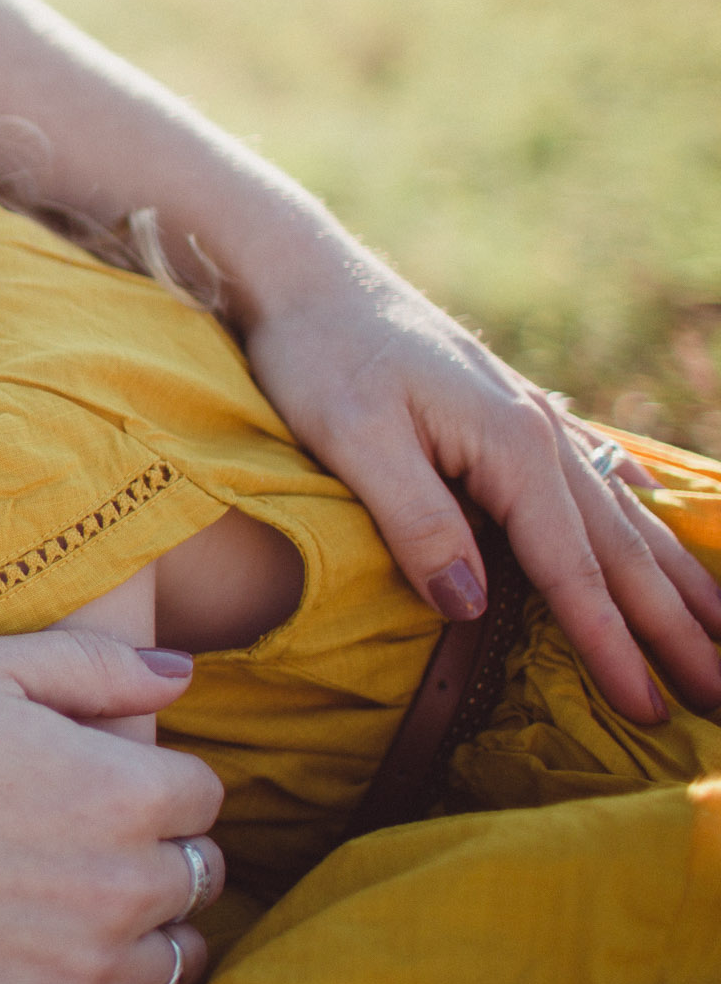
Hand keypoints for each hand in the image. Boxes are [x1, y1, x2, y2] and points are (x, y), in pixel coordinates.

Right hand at [0, 632, 223, 983]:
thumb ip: (95, 662)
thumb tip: (186, 673)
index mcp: (125, 790)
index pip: (202, 795)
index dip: (155, 786)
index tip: (105, 789)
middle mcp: (125, 886)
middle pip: (198, 875)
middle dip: (157, 856)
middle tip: (88, 850)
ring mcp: (90, 972)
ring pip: (179, 957)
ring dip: (148, 935)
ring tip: (84, 917)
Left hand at [239, 253, 720, 722]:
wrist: (304, 275)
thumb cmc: (318, 352)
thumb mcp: (353, 437)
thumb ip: (416, 520)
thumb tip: (474, 606)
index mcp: (512, 446)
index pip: (572, 569)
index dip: (611, 644)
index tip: (648, 709)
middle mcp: (540, 434)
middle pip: (619, 552)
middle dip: (673, 630)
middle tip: (720, 698)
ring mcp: (531, 423)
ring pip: (620, 520)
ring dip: (672, 585)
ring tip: (718, 636)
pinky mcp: (509, 418)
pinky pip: (595, 488)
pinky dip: (637, 530)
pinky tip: (657, 549)